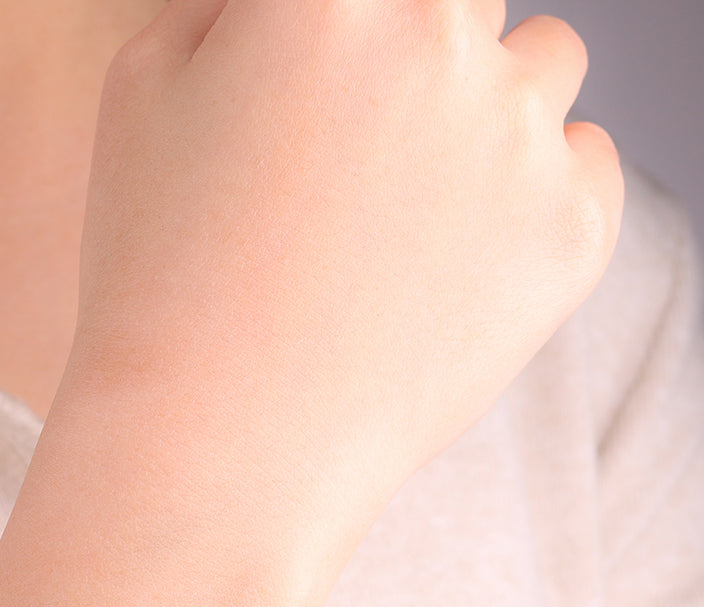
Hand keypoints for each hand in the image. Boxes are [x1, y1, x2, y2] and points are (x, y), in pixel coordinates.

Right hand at [59, 0, 623, 512]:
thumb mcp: (139, 94)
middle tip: (351, 159)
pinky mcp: (572, 234)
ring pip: (542, 67)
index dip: (344, 29)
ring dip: (487, 112)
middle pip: (461, 0)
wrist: (214, 444)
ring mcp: (518, 138)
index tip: (326, 100)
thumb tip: (297, 4)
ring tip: (406, 216)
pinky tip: (452, 262)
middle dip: (415, 56)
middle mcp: (440, 37)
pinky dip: (533, 197)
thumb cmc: (156, 275)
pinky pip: (586, 165)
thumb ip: (230, 4)